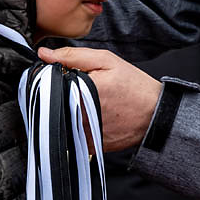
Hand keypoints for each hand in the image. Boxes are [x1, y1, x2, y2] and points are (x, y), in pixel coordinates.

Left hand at [37, 47, 162, 151]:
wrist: (155, 113)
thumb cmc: (133, 86)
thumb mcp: (105, 61)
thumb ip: (72, 56)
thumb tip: (44, 54)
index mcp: (82, 91)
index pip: (48, 85)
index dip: (51, 79)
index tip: (61, 76)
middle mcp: (81, 115)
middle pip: (53, 103)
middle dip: (59, 95)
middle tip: (79, 89)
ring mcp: (85, 133)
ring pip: (61, 120)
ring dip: (66, 110)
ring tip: (86, 103)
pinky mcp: (90, 145)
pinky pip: (73, 134)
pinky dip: (77, 124)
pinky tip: (91, 116)